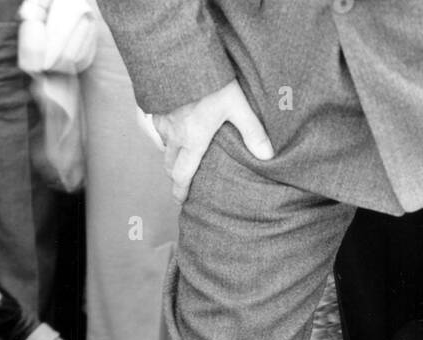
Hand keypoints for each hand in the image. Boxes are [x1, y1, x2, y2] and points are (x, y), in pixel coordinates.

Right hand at [151, 78, 273, 202]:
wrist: (181, 55)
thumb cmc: (211, 81)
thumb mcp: (238, 106)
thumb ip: (252, 132)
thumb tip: (267, 156)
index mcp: (192, 140)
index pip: (182, 175)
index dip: (181, 191)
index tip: (181, 200)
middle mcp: (174, 135)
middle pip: (169, 165)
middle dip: (175, 176)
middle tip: (182, 182)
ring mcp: (162, 121)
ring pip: (163, 146)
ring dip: (171, 155)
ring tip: (181, 156)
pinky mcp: (155, 106)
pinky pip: (158, 128)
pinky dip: (165, 134)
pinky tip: (174, 128)